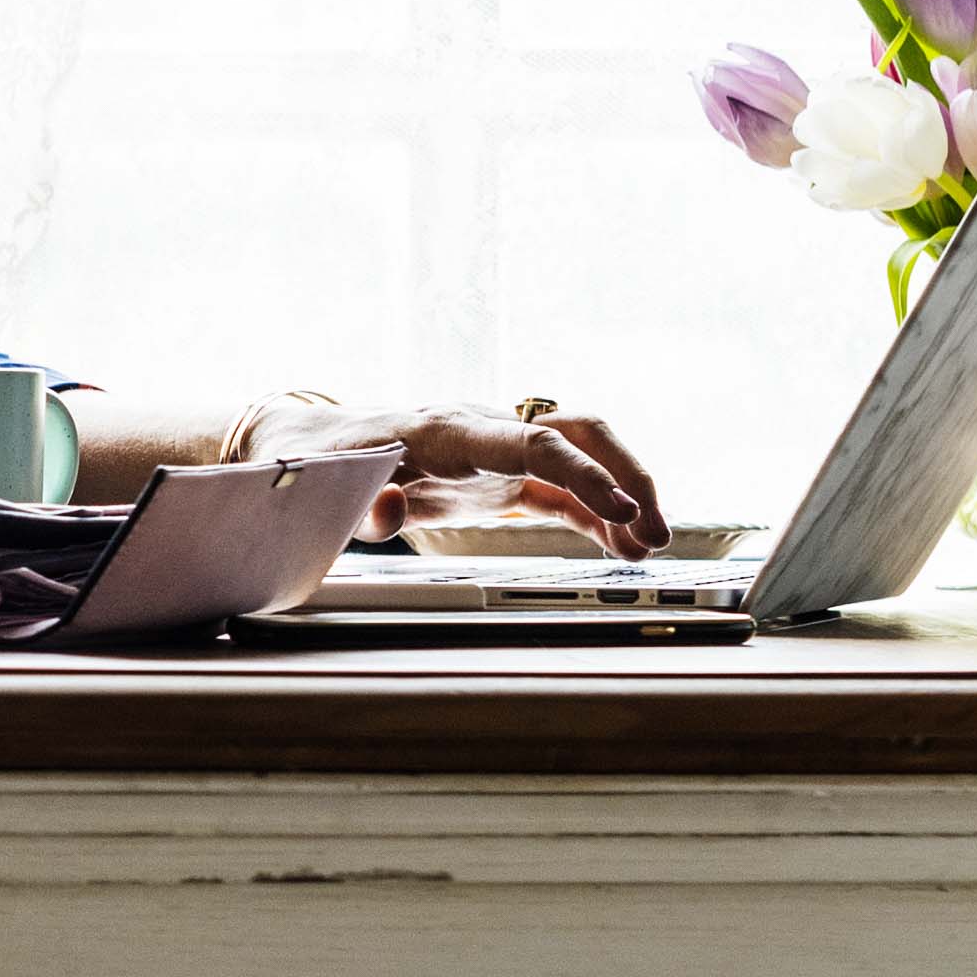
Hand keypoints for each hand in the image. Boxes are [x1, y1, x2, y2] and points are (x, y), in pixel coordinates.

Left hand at [269, 397, 665, 556]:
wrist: (320, 440)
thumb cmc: (323, 462)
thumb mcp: (327, 489)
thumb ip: (360, 505)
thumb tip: (387, 511)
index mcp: (449, 430)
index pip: (534, 442)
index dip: (584, 472)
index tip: (622, 509)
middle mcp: (485, 429)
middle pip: (579, 432)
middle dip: (627, 476)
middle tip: (657, 532)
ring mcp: (498, 452)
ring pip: (583, 454)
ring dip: (623, 493)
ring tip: (653, 547)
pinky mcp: (500, 478)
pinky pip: (562, 491)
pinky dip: (596, 516)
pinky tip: (623, 548)